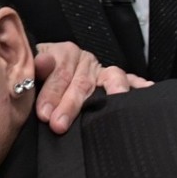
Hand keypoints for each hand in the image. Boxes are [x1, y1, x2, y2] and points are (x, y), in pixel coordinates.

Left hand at [34, 42, 153, 133]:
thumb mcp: (29, 68)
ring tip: (116, 100)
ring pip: (109, 79)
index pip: (58, 74)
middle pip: (81, 82)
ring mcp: (100, 70)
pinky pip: (129, 80)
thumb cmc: (35, 75)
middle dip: (71, 105)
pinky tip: (147, 88)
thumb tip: (41, 62)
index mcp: (61, 53)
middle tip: (59, 124)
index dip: (51, 94)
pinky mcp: (113, 79)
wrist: (42, 68)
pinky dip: (138, 84)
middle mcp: (83, 60)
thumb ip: (33, 68)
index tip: (44, 114)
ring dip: (112, 92)